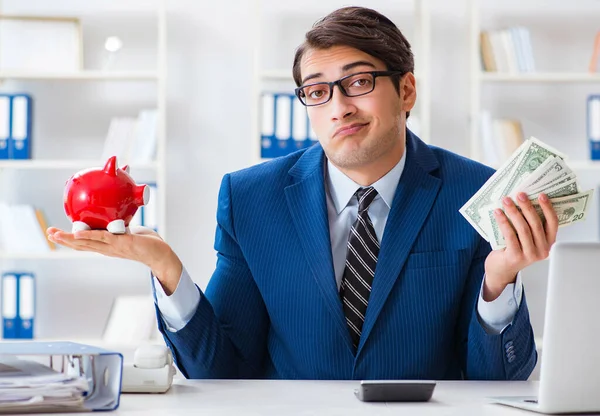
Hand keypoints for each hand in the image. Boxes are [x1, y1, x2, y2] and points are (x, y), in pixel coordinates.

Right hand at [47, 225, 182, 293]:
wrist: (161, 254)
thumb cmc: (147, 243)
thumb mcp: (129, 231)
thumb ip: (120, 226)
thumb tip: (114, 214)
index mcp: (107, 246)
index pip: (84, 243)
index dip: (69, 239)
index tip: (55, 233)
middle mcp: (107, 248)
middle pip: (80, 244)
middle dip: (63, 240)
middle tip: (47, 233)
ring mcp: (113, 247)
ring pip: (86, 243)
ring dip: (69, 239)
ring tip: (54, 234)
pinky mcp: (122, 243)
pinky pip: (102, 238)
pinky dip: (89, 236)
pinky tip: (77, 234)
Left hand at [483, 192, 558, 300]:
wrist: (501, 270)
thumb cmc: (513, 250)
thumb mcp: (525, 238)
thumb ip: (528, 224)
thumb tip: (522, 201)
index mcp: (548, 243)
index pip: (553, 223)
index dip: (548, 208)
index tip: (541, 195)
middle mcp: (542, 250)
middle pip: (536, 224)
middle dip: (527, 207)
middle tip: (519, 195)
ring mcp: (530, 255)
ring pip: (523, 229)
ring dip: (514, 212)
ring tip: (506, 201)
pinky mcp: (516, 257)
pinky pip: (510, 235)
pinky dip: (504, 222)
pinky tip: (498, 213)